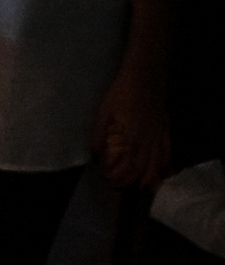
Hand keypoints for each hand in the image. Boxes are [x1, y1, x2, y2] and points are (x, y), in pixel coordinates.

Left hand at [94, 63, 169, 186]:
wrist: (144, 77)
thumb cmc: (120, 95)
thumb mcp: (103, 114)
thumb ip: (99, 137)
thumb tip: (95, 157)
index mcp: (131, 138)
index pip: (126, 168)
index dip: (117, 178)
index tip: (108, 181)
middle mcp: (147, 141)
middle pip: (142, 171)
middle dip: (131, 182)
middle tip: (119, 187)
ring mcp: (159, 136)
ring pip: (158, 165)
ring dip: (149, 179)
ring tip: (139, 188)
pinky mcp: (165, 130)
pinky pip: (168, 153)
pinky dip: (164, 166)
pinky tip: (159, 173)